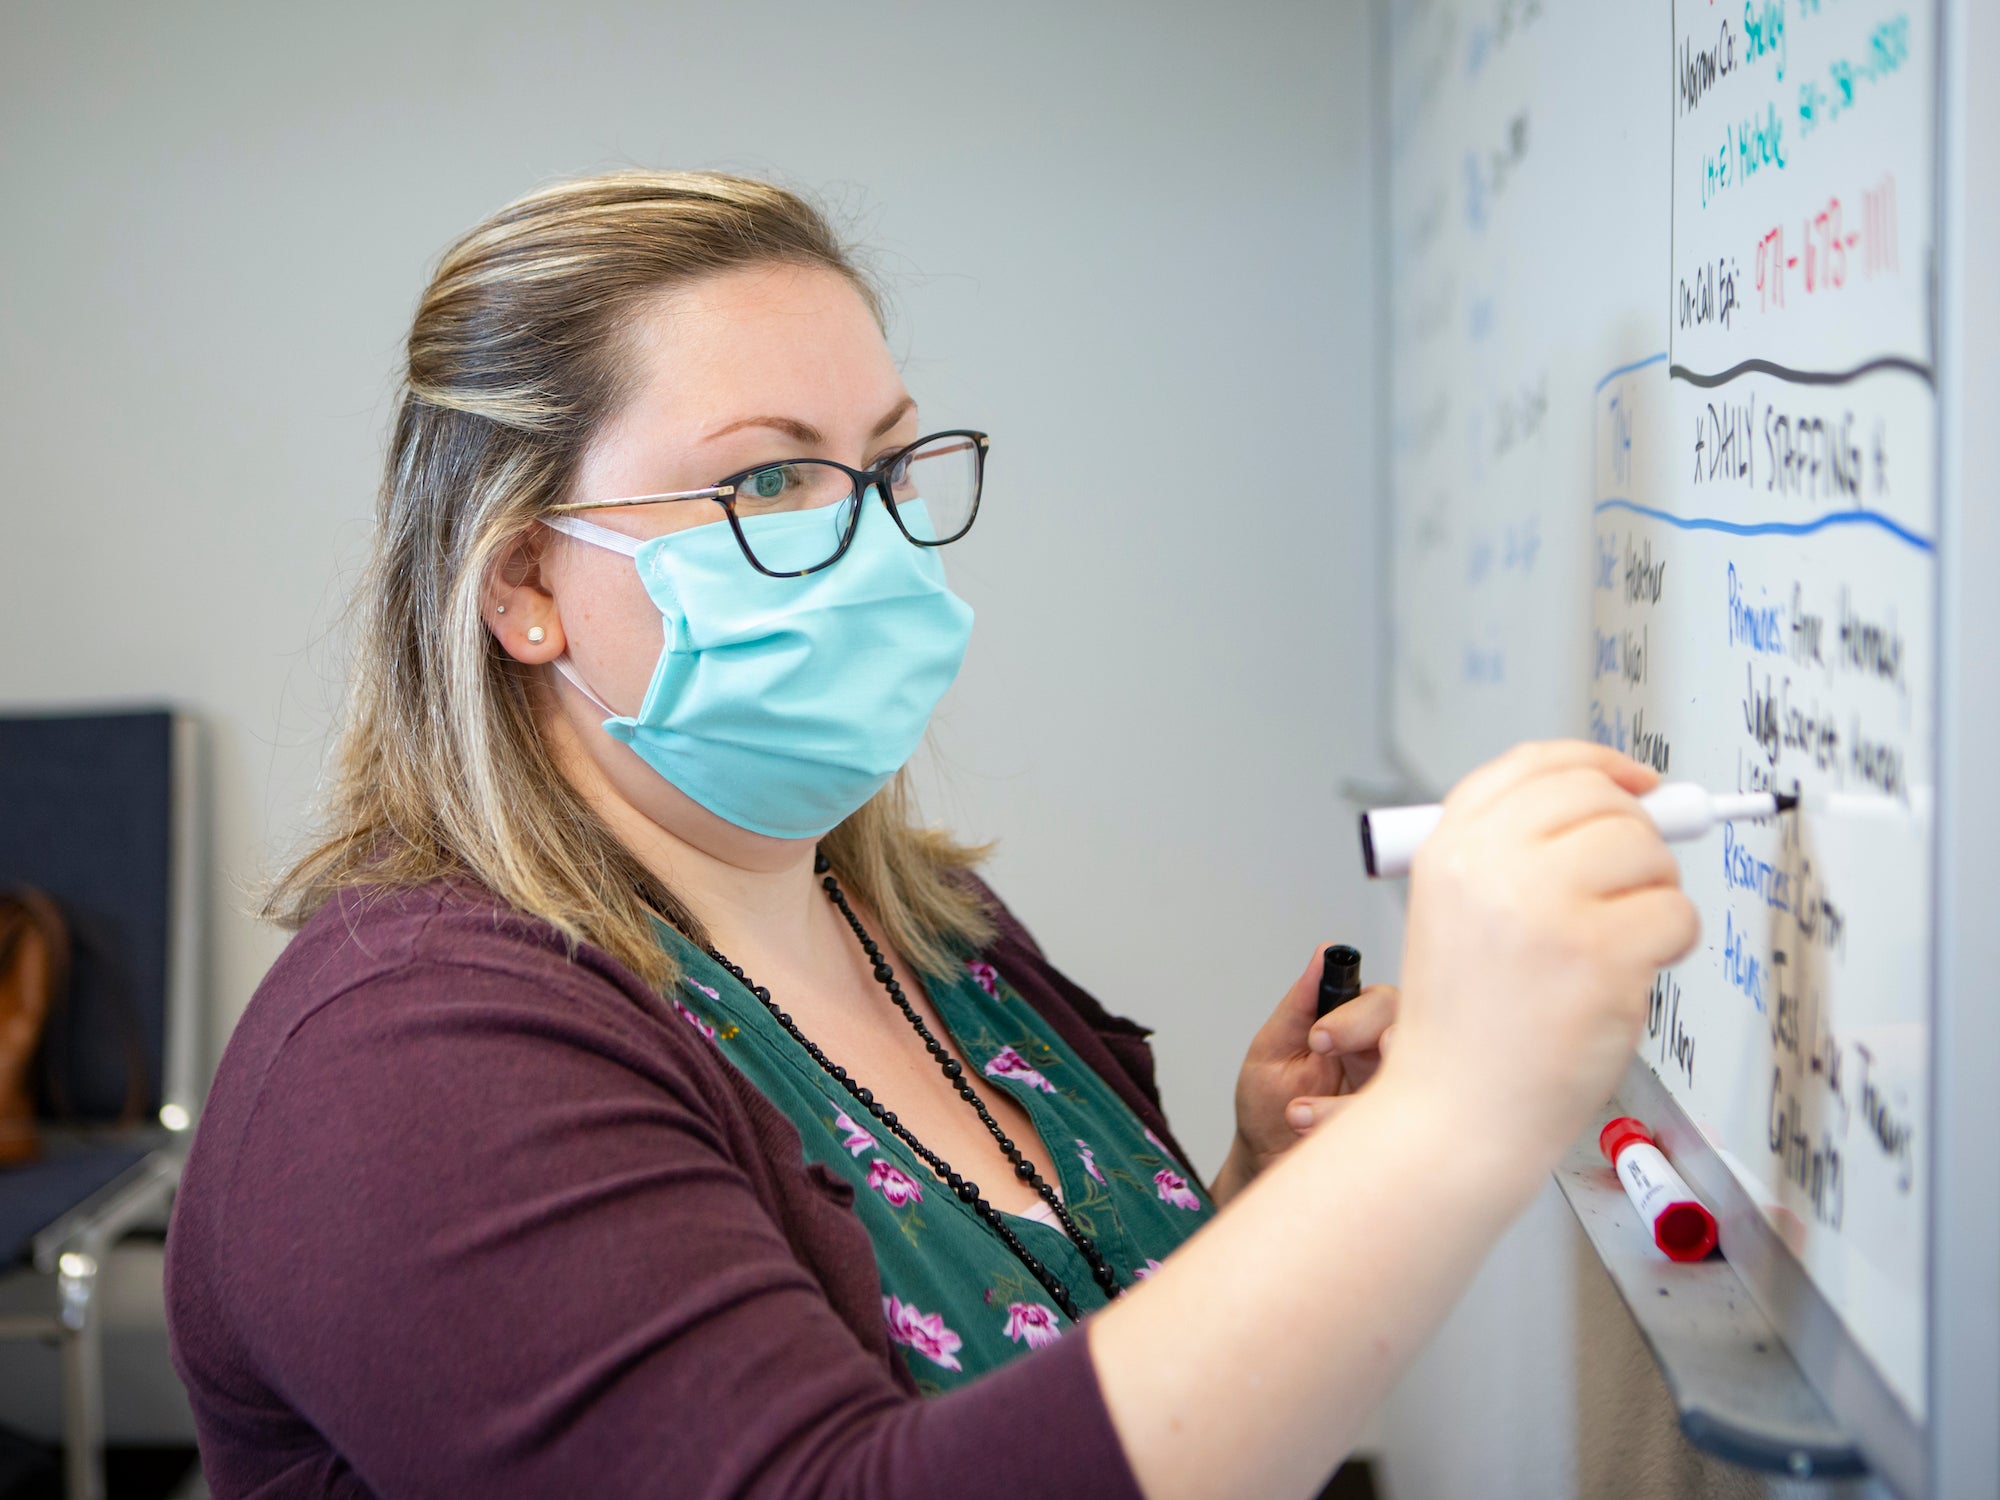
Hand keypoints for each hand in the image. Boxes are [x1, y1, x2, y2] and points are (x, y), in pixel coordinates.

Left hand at [1213, 953, 1400, 1201]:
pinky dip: (1350, 1133)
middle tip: (1323, 1062)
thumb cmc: (1267, 1106)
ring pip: (1407, 1083)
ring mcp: (1395, 1097)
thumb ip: (1300, 1005)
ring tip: (1297, 1115)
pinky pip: (1397, 1130)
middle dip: (1370, 1045)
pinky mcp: (1397, 1135)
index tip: (1319, 1037)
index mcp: (1357, 1028)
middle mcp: (1384, 1058)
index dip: (1357, 1016)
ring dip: (1347, 1103)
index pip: (1381, 1002)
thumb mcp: (1272, 1050)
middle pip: (1412, 1033)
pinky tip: (1313, 1139)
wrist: (1263, 1168)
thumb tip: (1324, 953)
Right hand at [1388, 741, 1700, 1164]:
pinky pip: (1676, 915)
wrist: (1457, 1111)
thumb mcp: (1455, 910)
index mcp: (1451, 847)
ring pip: (1648, 852)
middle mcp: (1492, 865)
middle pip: (1602, 800)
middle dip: (1635, 836)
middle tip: (1631, 881)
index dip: (1599, 765)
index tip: (1636, 782)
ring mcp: (1547, 907)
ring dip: (1652, 894)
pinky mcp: (1602, 955)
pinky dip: (1668, 945)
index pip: (1536, 764)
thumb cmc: (1464, 1025)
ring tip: (1615, 943)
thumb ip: (1518, 850)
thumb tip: (1629, 802)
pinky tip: (1625, 977)